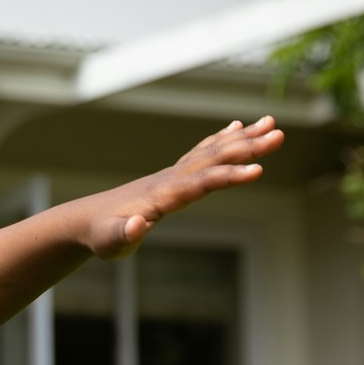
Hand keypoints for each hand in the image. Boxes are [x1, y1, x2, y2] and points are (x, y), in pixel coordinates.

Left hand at [80, 116, 282, 258]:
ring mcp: (172, 175)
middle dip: (247, 147)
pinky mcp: (172, 177)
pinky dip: (221, 140)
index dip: (229, 176)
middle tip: (279, 133)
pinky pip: (202, 154)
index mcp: (162, 195)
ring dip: (242, 138)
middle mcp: (170, 178)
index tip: (258, 170)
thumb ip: (122, 234)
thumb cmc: (99, 235)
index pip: (201, 183)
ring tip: (270, 123)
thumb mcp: (109, 241)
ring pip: (212, 151)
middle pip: (214, 159)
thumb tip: (137, 225)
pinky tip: (236, 129)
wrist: (84, 220)